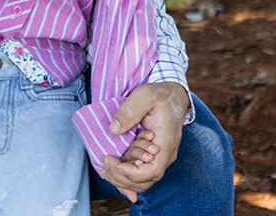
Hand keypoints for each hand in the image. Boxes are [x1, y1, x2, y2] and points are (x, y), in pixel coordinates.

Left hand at [100, 82, 188, 202]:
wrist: (171, 97)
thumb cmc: (160, 96)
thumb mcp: (145, 95)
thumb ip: (130, 110)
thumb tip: (114, 129)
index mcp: (165, 143)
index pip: (153, 170)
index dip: (133, 173)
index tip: (115, 163)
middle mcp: (163, 155)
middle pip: (144, 180)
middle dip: (121, 177)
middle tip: (105, 161)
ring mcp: (156, 157)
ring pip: (140, 180)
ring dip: (120, 178)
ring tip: (104, 166)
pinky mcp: (147, 155)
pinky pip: (136, 173)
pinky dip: (122, 175)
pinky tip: (109, 170)